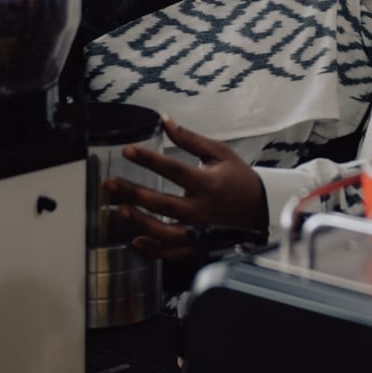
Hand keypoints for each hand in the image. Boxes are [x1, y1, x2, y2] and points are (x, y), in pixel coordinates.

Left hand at [103, 116, 267, 258]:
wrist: (261, 210)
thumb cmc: (239, 178)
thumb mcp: (220, 153)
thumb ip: (190, 139)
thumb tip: (165, 121)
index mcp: (208, 183)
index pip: (173, 169)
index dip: (148, 160)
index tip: (127, 151)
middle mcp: (202, 209)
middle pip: (162, 203)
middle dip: (133, 193)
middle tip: (110, 184)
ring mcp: (200, 231)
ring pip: (165, 232)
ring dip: (140, 222)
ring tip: (118, 210)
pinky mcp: (200, 245)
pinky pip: (173, 251)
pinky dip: (153, 249)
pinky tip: (135, 240)